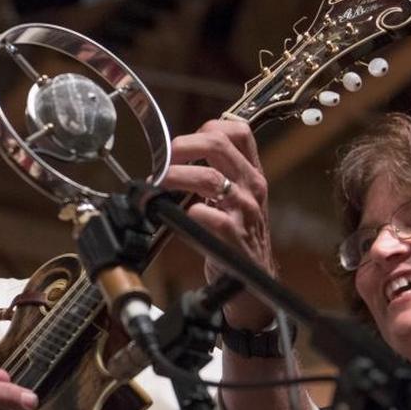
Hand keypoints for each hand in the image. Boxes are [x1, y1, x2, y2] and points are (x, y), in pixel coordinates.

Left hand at [161, 118, 275, 330]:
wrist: (252, 280)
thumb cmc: (238, 237)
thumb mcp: (235, 199)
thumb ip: (216, 175)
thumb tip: (176, 157)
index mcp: (252, 173)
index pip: (238, 132)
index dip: (206, 129)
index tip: (182, 144)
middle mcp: (252, 186)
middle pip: (218, 144)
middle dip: (182, 146)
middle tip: (162, 160)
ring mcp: (245, 211)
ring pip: (211, 178)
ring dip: (177, 176)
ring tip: (158, 184)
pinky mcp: (234, 236)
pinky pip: (210, 217)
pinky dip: (191, 213)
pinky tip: (178, 216)